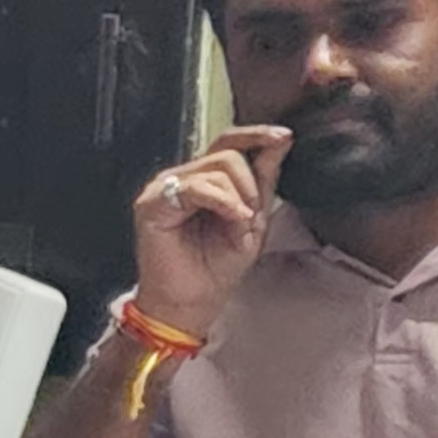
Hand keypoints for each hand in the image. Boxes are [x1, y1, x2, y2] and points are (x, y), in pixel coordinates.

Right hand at [128, 126, 288, 338]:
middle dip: (251, 183)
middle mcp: (180, 178)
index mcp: (202, 179)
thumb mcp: (254, 217)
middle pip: (227, 153)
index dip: (256, 134)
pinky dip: (222, 202)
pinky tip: (233, 220)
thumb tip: (281, 140)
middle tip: (252, 216)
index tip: (285, 136)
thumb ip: (263, 179)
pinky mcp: (152, 203)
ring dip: (239, 198)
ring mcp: (163, 188)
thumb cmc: (217, 267)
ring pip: (216, 168)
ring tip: (238, 228)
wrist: (192, 302)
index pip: (228, 142)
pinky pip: (197, 187)